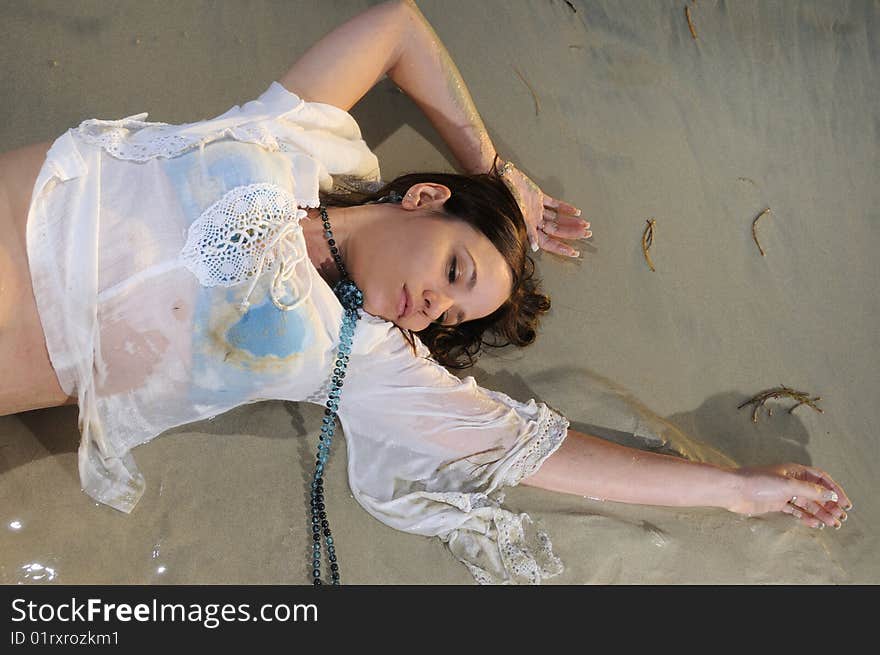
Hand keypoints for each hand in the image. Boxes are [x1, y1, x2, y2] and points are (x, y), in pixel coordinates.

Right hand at [497, 161, 589, 257]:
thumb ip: (528, 231)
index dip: (560, 248)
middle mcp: (533, 220)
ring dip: (571, 221)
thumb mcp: (518, 215)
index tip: (574, 252)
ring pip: (557, 219)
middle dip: (572, 233)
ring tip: (585, 224)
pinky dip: (564, 208)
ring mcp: (536, 209)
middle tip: (587, 235)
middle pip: (556, 231)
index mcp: (528, 227)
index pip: (548, 242)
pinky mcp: (537, 197)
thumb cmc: (504, 195)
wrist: (500, 176)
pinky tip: (576, 211)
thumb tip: (535, 247)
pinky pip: (554, 205)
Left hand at [729, 463, 851, 528]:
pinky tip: (815, 524)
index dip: (834, 489)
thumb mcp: (788, 485)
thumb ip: (810, 490)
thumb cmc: (758, 482)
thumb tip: (831, 494)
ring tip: (832, 524)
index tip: (845, 502)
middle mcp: (791, 480)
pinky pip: (796, 510)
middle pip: (815, 493)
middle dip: (829, 504)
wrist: (734, 490)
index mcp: (795, 471)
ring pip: (807, 503)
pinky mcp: (776, 503)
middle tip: (841, 517)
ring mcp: (783, 492)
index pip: (820, 479)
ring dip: (820, 512)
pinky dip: (806, 516)